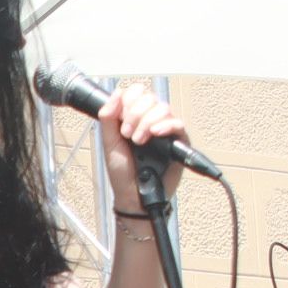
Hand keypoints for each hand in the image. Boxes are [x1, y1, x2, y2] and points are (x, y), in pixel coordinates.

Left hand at [94, 80, 189, 205]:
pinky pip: (178, 123)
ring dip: (147, 122)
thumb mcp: (109, 143)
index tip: (120, 120)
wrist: (133, 195)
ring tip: (139, 141)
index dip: (128, 101)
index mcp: (133, 117)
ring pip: (163, 108)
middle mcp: (151, 120)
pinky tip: (155, 133)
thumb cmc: (122, 172)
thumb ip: (108, 118)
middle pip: (150, 98)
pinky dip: (165, 125)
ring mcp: (165, 130)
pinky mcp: (178, 142)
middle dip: (136, 114)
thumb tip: (116, 93)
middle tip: (127, 134)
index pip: (136, 92)